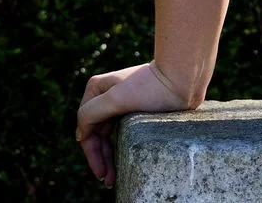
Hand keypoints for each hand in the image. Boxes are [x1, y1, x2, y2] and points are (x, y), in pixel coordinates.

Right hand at [75, 60, 196, 186]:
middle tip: (107, 181)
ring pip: (108, 134)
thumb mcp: (116, 98)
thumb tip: (80, 134)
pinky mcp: (134, 109)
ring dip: (107, 156)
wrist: (182, 79)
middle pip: (96, 133)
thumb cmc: (150, 86)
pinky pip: (121, 132)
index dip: (91, 152)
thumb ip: (91, 113)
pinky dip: (118, 147)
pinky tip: (121, 162)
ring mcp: (119, 102)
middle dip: (99, 158)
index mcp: (96, 89)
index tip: (100, 172)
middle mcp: (105, 95)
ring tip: (111, 179)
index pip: (86, 126)